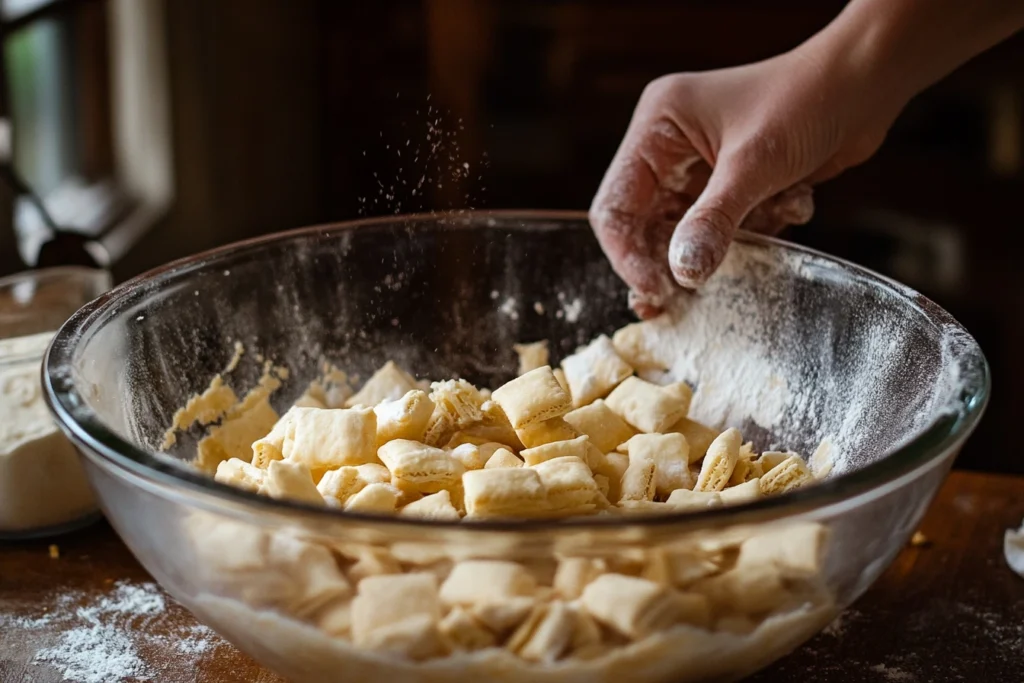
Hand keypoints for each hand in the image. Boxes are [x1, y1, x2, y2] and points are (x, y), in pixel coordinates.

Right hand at [590, 47, 900, 317]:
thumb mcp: (754, 164)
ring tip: (766, 226)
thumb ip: (713, 221)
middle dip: (671, 260)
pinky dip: (757, 230)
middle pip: (645, 225)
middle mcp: (670, 148)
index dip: (627, 254)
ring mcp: (700, 168)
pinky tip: (792, 202)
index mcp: (658, 127)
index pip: (616, 204)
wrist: (868, 82)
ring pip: (687, 233)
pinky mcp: (731, 186)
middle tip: (682, 300)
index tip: (655, 291)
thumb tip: (681, 274)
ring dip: (727, 243)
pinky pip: (725, 230)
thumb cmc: (808, 99)